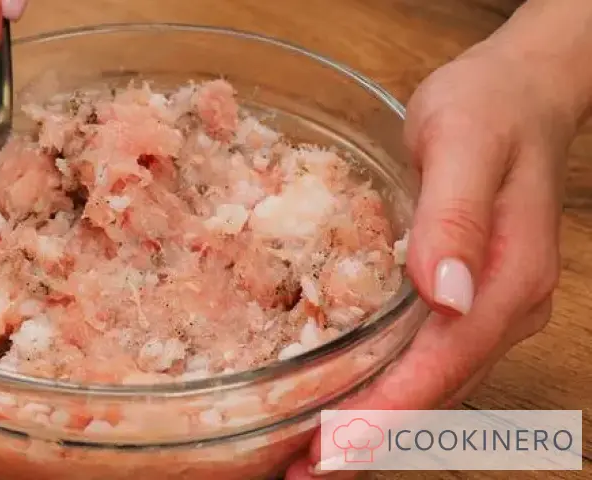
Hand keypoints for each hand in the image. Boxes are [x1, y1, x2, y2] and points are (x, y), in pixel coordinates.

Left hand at [284, 6, 591, 478]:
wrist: (517, 95)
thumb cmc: (488, 109)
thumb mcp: (465, 144)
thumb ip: (456, 219)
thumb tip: (445, 294)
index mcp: (511, 278)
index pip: (445, 363)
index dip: (387, 410)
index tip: (332, 448)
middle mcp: (505, 308)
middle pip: (437, 390)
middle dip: (371, 435)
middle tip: (301, 471)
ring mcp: (489, 309)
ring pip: (433, 385)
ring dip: (374, 423)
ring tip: (310, 454)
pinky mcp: (466, 301)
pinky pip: (426, 359)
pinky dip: (385, 390)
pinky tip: (343, 399)